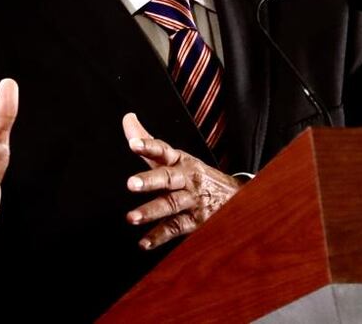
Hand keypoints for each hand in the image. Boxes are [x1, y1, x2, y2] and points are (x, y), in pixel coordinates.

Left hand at [122, 113, 239, 249]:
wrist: (233, 195)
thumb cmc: (192, 174)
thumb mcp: (175, 156)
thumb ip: (149, 141)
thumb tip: (128, 119)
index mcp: (180, 160)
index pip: (163, 150)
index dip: (148, 146)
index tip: (133, 144)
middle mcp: (186, 178)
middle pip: (167, 177)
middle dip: (149, 180)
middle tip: (130, 184)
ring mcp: (191, 200)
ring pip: (171, 205)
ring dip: (151, 211)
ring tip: (131, 217)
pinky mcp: (195, 221)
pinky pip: (176, 228)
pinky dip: (159, 236)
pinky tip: (144, 242)